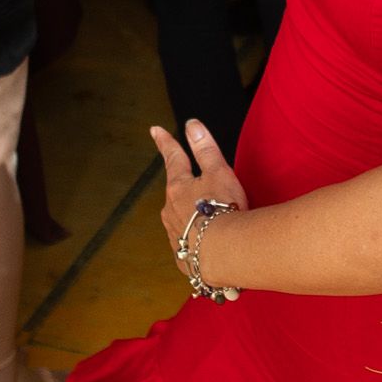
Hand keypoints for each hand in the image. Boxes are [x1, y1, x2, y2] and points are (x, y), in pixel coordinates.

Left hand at [148, 119, 250, 270]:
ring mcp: (174, 235)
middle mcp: (170, 210)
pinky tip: (211, 245)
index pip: (172, 158)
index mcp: (178, 186)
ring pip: (180, 220)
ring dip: (192, 219)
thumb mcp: (218, 172)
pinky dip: (197, 242)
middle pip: (177, 193)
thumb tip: (192, 125)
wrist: (225, 253)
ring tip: (213, 222)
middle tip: (205, 191)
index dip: (166, 142)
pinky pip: (188, 245)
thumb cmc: (223, 209)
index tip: (156, 130)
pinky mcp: (183, 257)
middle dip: (187, 191)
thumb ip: (204, 148)